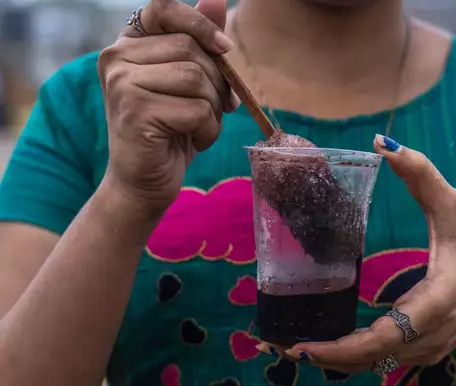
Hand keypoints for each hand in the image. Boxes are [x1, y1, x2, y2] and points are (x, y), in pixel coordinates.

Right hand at [98, 0, 238, 215]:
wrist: (144, 181)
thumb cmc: (170, 130)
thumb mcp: (189, 84)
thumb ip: (200, 42)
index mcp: (128, 44)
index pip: (164, 8)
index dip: (200, 22)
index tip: (224, 49)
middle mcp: (116, 57)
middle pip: (191, 49)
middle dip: (217, 82)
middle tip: (215, 108)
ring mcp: (121, 83)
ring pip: (196, 78)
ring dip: (213, 109)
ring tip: (199, 126)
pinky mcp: (135, 110)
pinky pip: (196, 109)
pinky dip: (208, 129)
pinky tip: (194, 140)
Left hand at [283, 135, 455, 372]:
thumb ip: (422, 174)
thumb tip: (383, 141)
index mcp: (435, 302)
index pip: (385, 336)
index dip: (342, 347)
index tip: (302, 346)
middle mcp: (428, 336)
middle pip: (369, 359)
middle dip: (323, 357)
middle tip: (276, 343)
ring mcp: (425, 351)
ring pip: (372, 366)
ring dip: (331, 360)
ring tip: (287, 345)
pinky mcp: (421, 352)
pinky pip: (380, 361)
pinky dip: (349, 358)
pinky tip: (322, 346)